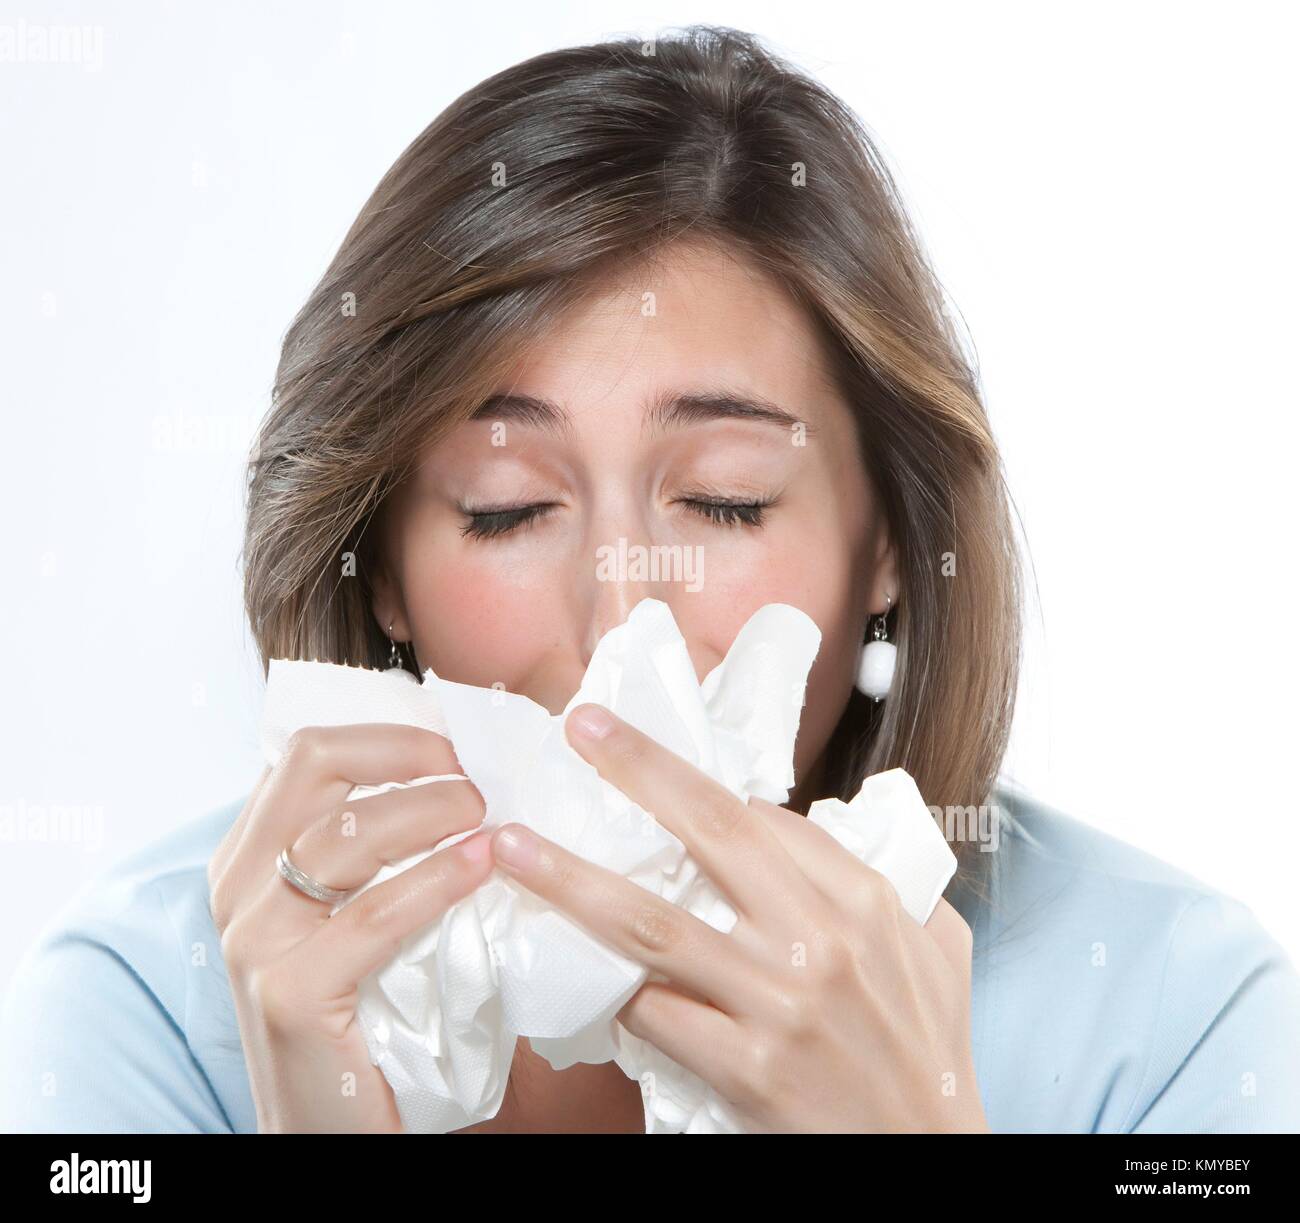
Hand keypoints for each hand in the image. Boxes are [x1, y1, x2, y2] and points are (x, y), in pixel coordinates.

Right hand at [208, 725, 494, 1132]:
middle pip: (315, 765)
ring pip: (347, 834)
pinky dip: (435, 881)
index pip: (311, 751)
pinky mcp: (288, 995)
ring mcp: (255, 941)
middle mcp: (239, 887)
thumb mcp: (357, 915)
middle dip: (409, 756)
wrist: (333, 1133)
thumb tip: (464, 775)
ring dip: (433, 810)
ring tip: (493, 817)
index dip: (393, 736)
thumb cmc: (365, 1015)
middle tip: (478, 777)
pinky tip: (483, 865)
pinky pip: (371, 916)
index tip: (459, 748)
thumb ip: (380, 851)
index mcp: (251, 857)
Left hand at [486, 703, 988, 1133]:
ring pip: (652, 924)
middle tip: (579, 725)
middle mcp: (820, 938)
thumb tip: (818, 834)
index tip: (645, 767)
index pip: (765, 818)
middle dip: (638, 768)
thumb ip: (885, 884)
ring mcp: (779, 1003)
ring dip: (572, 880)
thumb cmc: (932, 1053)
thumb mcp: (936, 948)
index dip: (697, 789)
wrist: (931, 1155)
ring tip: (513, 846)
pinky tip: (567, 966)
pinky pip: (654, 1014)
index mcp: (862, 898)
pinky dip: (610, 990)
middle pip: (710, 832)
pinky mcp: (746, 1067)